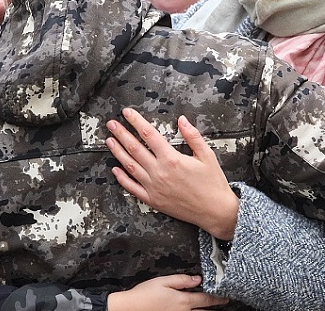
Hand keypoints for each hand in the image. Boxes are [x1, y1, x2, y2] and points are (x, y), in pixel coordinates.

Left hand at [107, 108, 238, 239]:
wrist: (215, 211)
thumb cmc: (213, 184)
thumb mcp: (207, 155)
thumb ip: (193, 136)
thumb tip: (182, 120)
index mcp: (172, 159)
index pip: (149, 135)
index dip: (136, 122)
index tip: (127, 113)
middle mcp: (159, 172)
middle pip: (134, 148)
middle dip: (121, 134)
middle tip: (112, 124)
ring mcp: (153, 187)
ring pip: (130, 166)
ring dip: (118, 152)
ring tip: (109, 141)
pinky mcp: (153, 200)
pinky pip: (132, 188)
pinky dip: (122, 178)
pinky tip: (115, 169)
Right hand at [107, 275, 227, 310]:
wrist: (129, 308)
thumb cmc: (145, 294)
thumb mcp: (163, 281)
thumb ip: (182, 280)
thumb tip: (197, 279)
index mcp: (183, 301)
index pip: (206, 300)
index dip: (218, 299)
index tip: (226, 298)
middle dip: (216, 310)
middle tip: (226, 306)